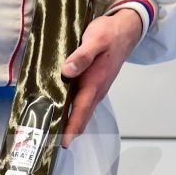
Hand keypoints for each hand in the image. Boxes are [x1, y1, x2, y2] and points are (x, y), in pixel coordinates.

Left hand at [59, 8, 143, 145]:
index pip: (81, 110)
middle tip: (49, 144)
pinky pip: (82, 101)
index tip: (62, 143)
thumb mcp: (95, 40)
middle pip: (81, 115)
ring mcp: (97, 88)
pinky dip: (73, 111)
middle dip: (67, 132)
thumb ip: (81, 56)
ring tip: (51, 133)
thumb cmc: (109, 34)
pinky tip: (61, 112)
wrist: (126, 30)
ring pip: (82, 110)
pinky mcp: (95, 83)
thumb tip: (68, 71)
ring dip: (69, 123)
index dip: (71, 127)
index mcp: (95, 82)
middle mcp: (97, 89)